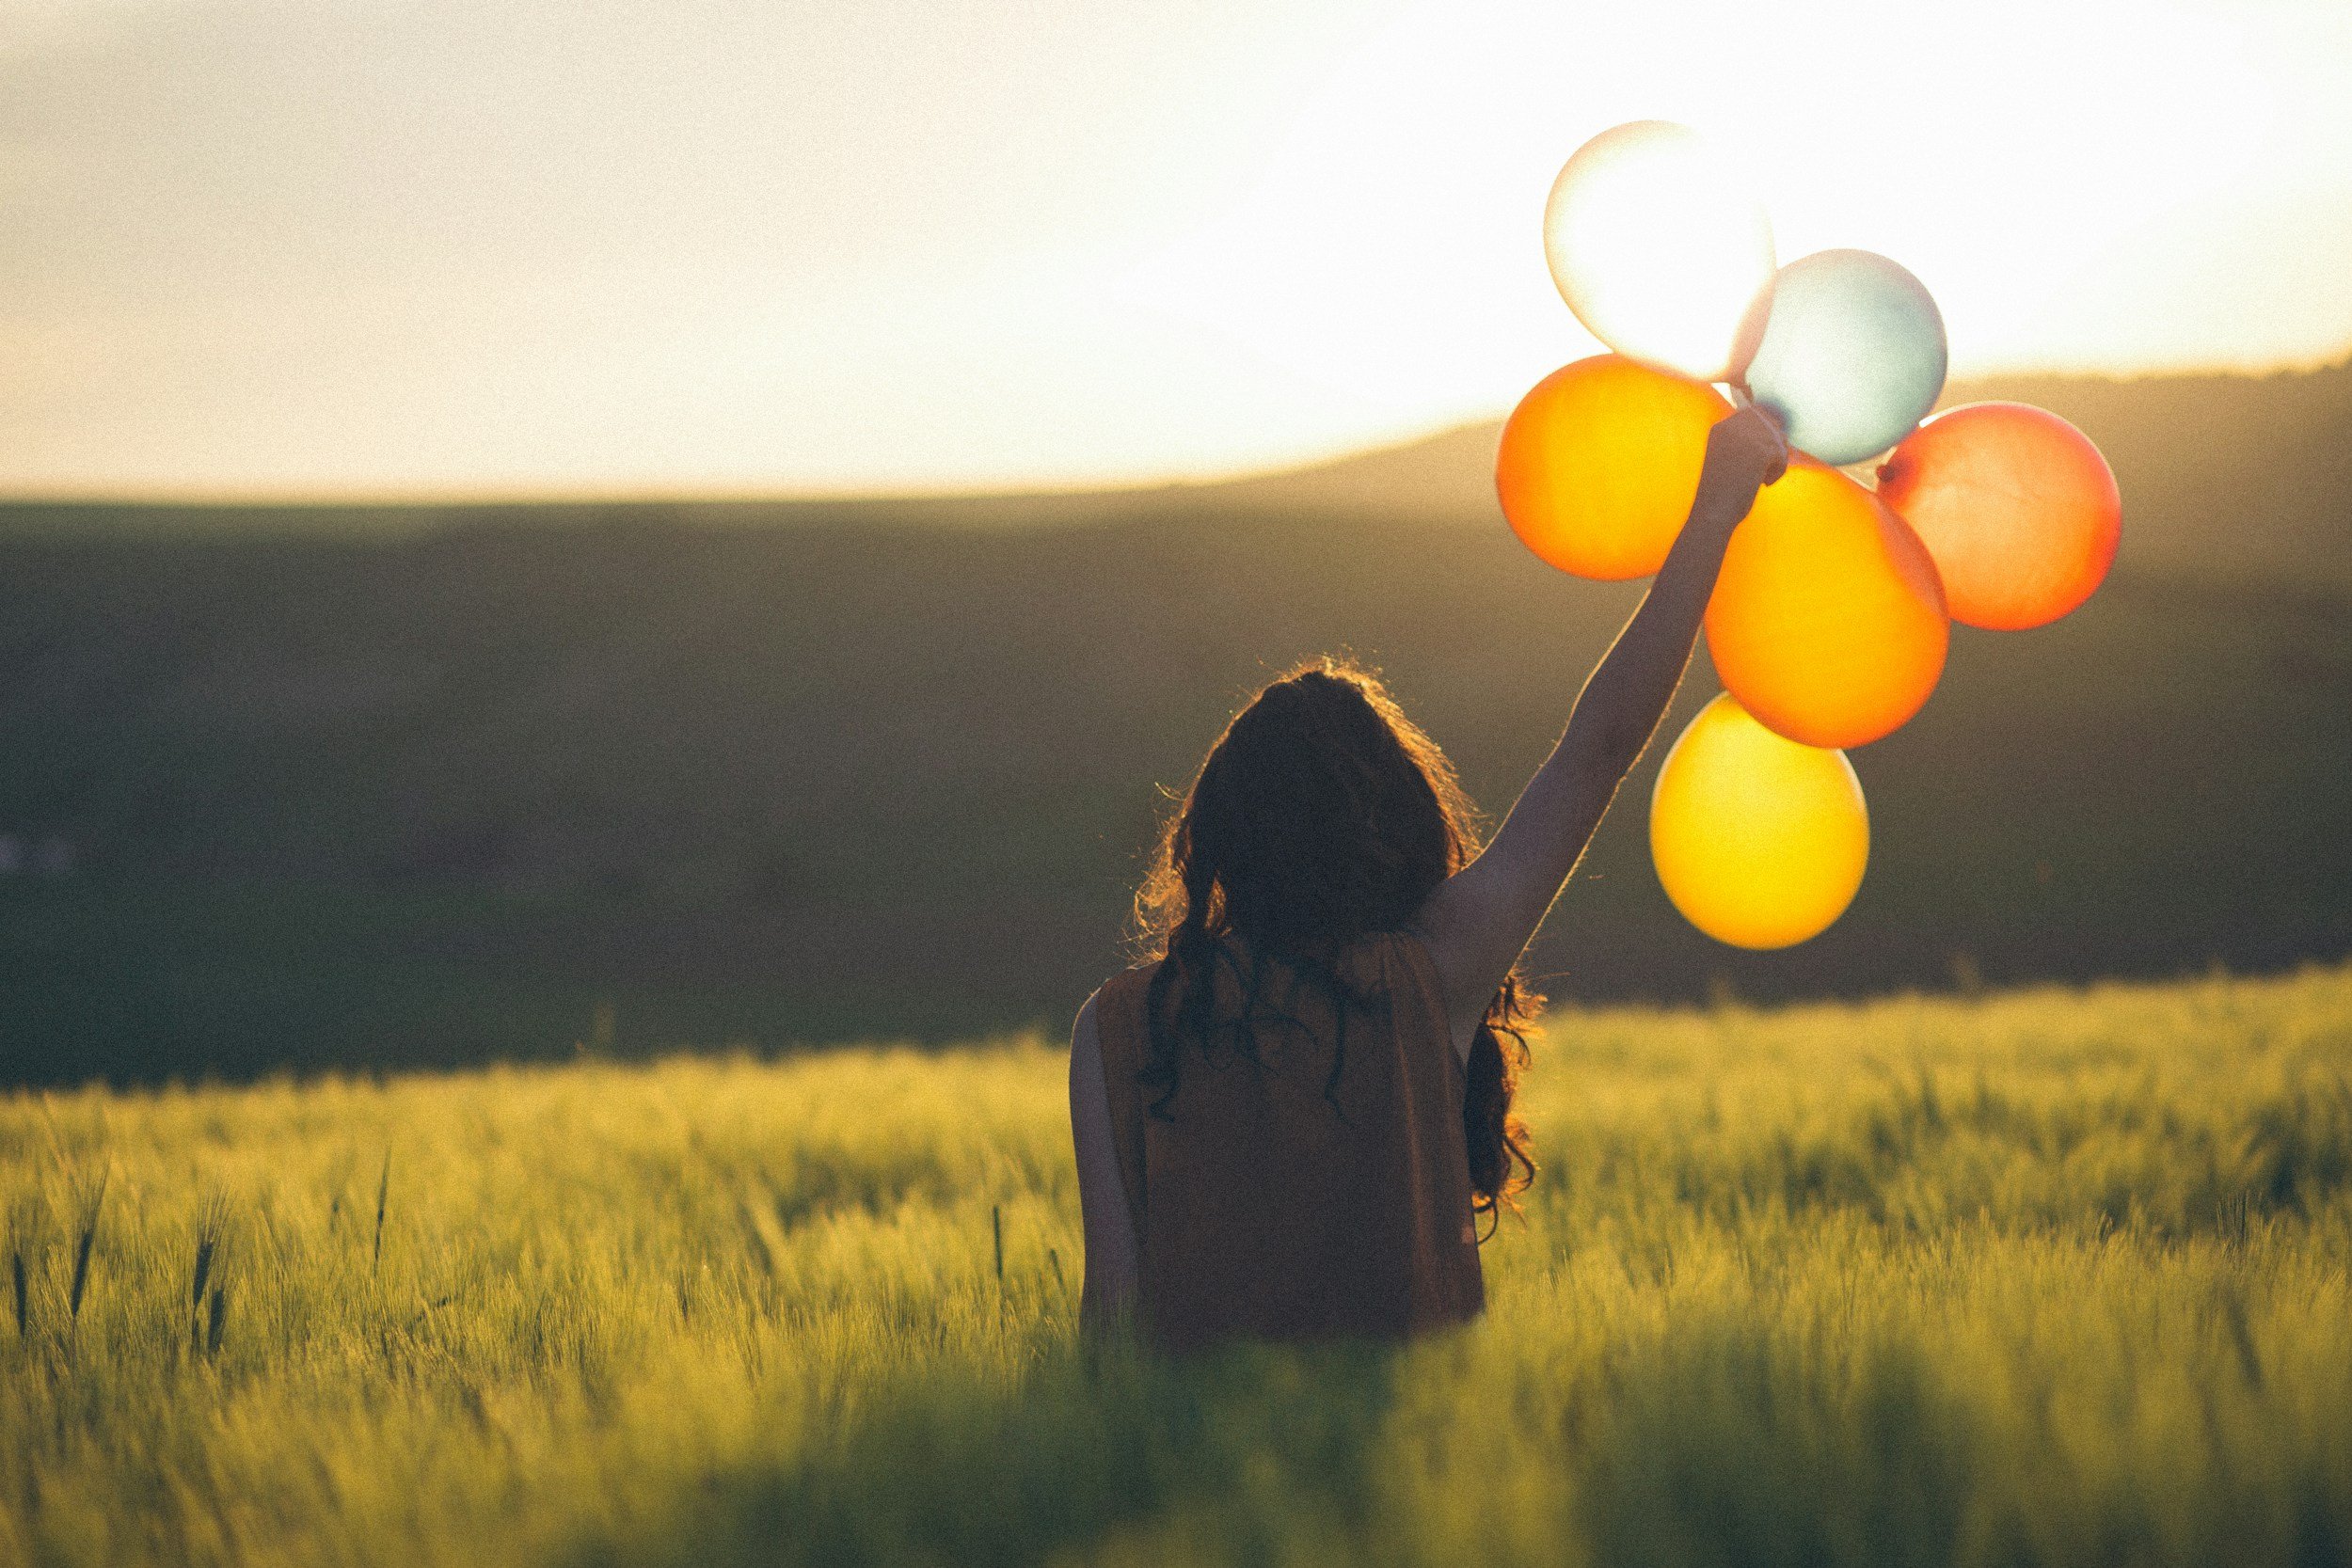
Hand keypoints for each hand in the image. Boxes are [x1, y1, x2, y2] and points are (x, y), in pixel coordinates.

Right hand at [1695, 404, 1788, 519]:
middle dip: (1775, 444)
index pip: (1754, 413)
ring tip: (1764, 477)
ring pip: (1778, 439)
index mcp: (1720, 428)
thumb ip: (1747, 441)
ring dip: (1777, 459)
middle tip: (1768, 467)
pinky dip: (1779, 470)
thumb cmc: (1722, 492)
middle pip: (1770, 423)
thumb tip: (1778, 432)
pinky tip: (1765, 483)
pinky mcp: (1760, 451)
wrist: (1713, 512)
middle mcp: (1731, 426)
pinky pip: (1781, 453)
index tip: (1764, 455)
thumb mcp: (1730, 458)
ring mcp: (1746, 437)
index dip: (1766, 430)